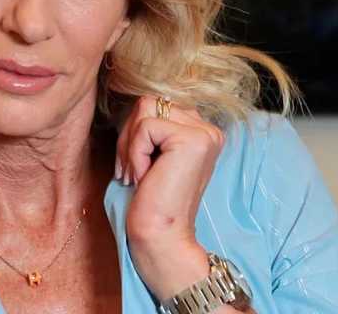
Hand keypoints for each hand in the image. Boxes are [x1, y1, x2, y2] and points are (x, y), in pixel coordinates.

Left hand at [116, 95, 224, 301]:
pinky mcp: (192, 139)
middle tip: (130, 172)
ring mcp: (204, 133)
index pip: (155, 105)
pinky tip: (144, 178)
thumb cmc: (150, 201)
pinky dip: (135, 153)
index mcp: (201, 131)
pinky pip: (146, 127)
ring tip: (136, 174)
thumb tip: (139, 99)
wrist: (161, 237)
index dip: (134, 134)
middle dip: (129, 136)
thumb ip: (152, 126)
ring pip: (145, 109)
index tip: (135, 169)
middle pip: (149, 102)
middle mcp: (208, 129)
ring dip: (130, 143)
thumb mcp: (151, 154)